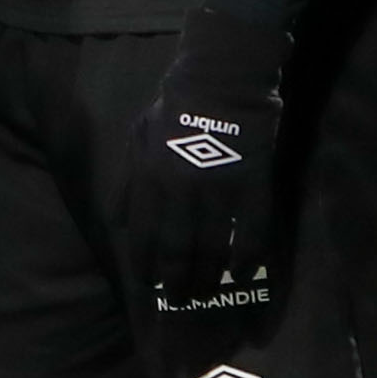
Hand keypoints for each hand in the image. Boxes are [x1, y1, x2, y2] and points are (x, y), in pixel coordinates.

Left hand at [130, 8, 290, 313]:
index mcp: (150, 177)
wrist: (222, 76)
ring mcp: (220, 189)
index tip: (148, 288)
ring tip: (208, 296)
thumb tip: (122, 221)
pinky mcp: (254, 185)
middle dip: (177, 283)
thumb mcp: (138, 134)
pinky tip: (243, 274)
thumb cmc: (174, 104)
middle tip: (181, 301)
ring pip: (213, 248)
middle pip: (178, 251)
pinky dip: (248, 259)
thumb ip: (130, 180)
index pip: (143, 236)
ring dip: (209, 278)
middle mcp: (181, 190)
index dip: (145, 267)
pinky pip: (253, 233)